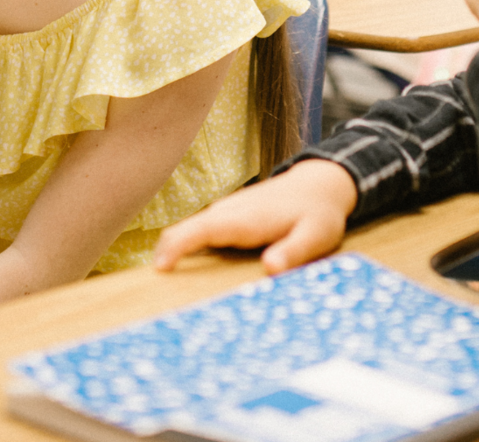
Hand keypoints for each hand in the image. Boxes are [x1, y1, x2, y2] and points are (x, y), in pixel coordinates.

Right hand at [154, 160, 358, 273]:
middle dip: (166, 256)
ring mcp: (226, 212)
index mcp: (244, 219)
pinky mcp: (228, 216)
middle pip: (184, 231)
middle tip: (156, 294)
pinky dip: (190, 250)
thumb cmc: (319, 212)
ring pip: (191, 232)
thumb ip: (294, 251)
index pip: (200, 229)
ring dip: (177, 254)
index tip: (159, 269)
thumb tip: (270, 268)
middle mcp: (228, 212)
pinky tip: (194, 274)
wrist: (321, 183)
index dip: (176, 246)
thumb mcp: (316, 236)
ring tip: (169, 290)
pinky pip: (201, 232)